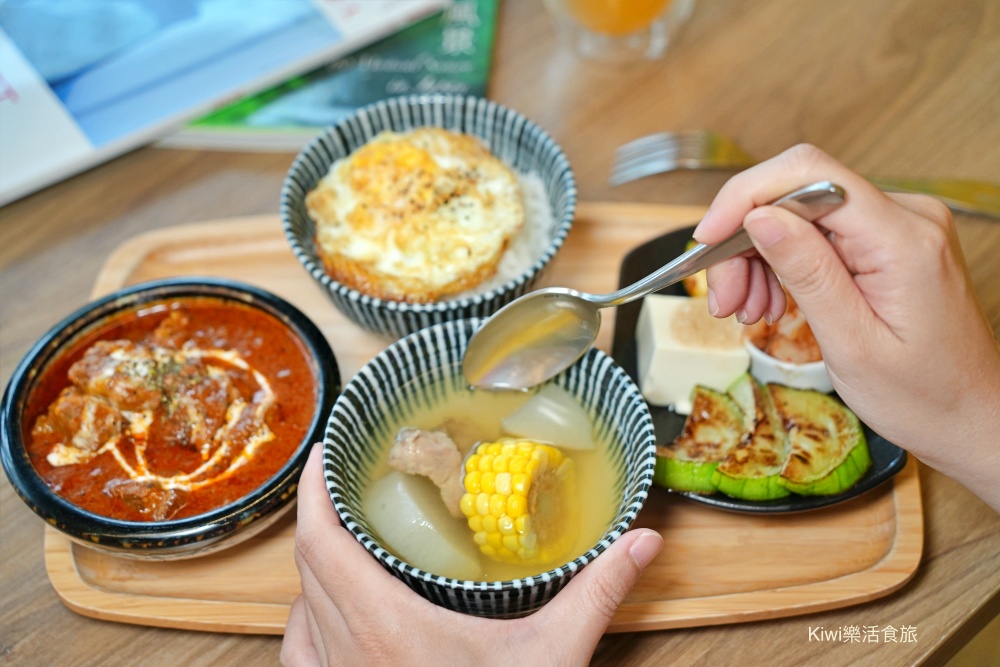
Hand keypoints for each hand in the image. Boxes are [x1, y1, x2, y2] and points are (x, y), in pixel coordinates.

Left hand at [280, 445, 663, 665]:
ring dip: (315, 568)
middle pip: (308, 563)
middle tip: (344, 482)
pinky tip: (331, 612)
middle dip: (319, 515)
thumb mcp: (554, 656)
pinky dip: (307, 619)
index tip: (326, 453)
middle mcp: (345, 652)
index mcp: (387, 628)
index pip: (322, 541)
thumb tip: (644, 541)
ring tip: (344, 537)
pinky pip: (297, 651)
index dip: (313, 491)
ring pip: (298, 608)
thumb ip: (596, 593)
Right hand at [693, 144, 999, 511]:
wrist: (972, 417)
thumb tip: (758, 217)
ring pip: (800, 216)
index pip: (809, 174)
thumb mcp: (852, 344)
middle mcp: (906, 218)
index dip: (745, 196)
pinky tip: (773, 303)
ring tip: (747, 312)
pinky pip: (820, 234)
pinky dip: (785, 265)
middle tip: (723, 300)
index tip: (707, 239)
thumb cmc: (924, 397)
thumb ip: (807, 272)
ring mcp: (899, 227)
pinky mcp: (888, 242)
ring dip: (760, 259)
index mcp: (903, 240)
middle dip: (745, 242)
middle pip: (796, 195)